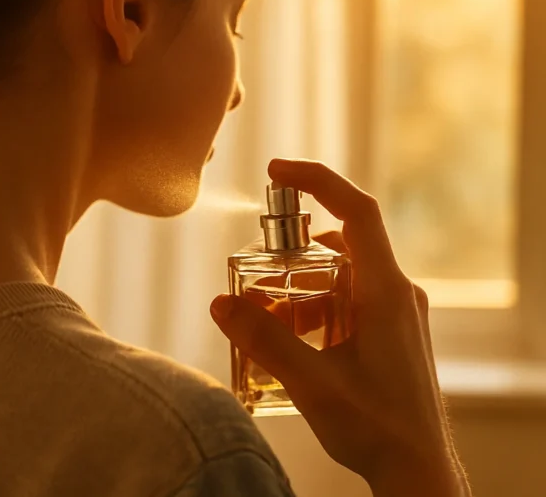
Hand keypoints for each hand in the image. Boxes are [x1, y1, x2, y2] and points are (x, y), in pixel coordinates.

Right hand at [210, 159, 470, 496]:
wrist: (417, 471)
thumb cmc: (377, 429)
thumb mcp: (311, 382)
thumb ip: (263, 340)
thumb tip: (220, 303)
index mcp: (387, 293)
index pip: (357, 211)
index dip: (317, 180)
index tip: (276, 170)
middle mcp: (397, 294)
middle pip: (339, 244)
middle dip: (290, 253)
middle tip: (254, 273)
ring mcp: (398, 313)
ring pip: (341, 275)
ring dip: (300, 285)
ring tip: (266, 316)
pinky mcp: (392, 332)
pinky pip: (349, 299)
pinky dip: (315, 305)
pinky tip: (291, 339)